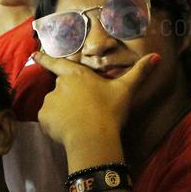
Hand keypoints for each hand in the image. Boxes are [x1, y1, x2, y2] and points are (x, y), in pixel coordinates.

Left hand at [34, 51, 160, 148]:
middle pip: (61, 90)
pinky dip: (56, 126)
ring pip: (54, 106)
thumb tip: (157, 56)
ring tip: (79, 124)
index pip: (57, 63)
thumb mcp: (126, 90)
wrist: (94, 137)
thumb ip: (140, 72)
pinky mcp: (44, 118)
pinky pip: (49, 121)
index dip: (45, 58)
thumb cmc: (110, 111)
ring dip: (63, 113)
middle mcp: (60, 85)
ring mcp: (50, 102)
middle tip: (84, 112)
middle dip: (69, 99)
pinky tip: (69, 132)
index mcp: (77, 75)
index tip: (33, 54)